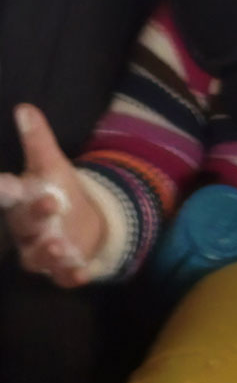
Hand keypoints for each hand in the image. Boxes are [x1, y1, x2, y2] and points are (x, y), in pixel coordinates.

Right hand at [0, 104, 106, 286]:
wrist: (80, 222)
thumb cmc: (57, 190)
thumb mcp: (51, 164)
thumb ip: (37, 139)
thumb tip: (25, 107)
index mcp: (21, 201)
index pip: (6, 193)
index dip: (1, 188)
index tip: (0, 183)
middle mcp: (27, 229)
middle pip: (25, 226)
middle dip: (35, 216)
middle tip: (49, 202)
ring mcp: (44, 250)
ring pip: (38, 257)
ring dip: (49, 253)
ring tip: (61, 246)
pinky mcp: (63, 267)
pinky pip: (63, 276)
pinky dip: (71, 276)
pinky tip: (82, 272)